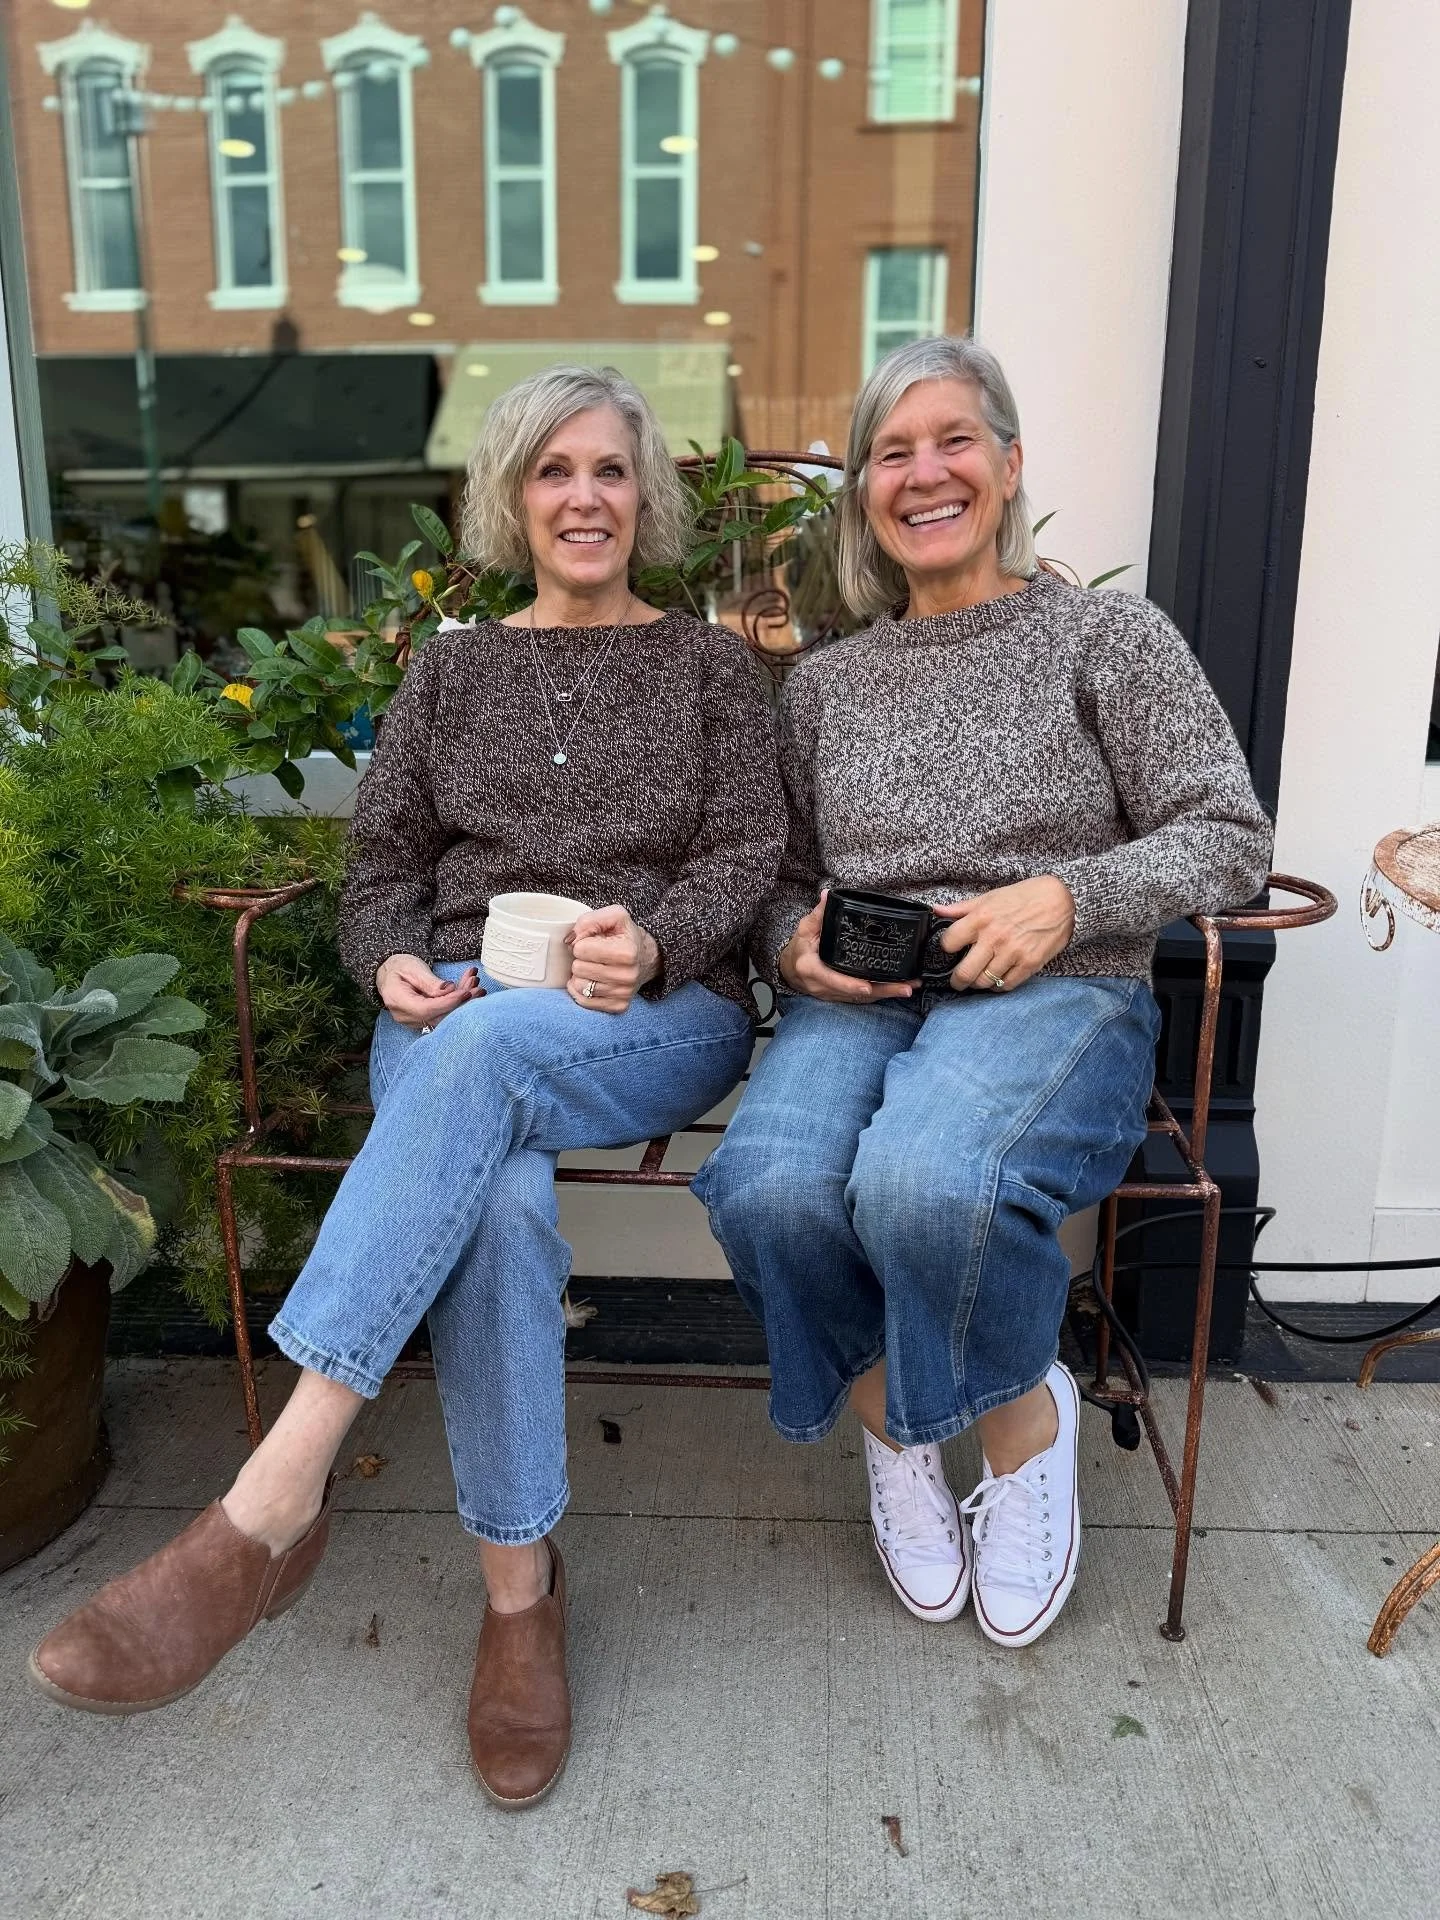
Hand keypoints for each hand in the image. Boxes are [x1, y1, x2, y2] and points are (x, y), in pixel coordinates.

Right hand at [375, 954, 482, 1028]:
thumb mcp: (413, 967)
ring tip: (475, 986)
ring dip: (462, 1003)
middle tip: (478, 988)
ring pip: (443, 1017)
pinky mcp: (422, 1020)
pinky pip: (442, 1015)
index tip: (466, 992)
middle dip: (461, 1002)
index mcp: (397, 1000)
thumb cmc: (399, 967)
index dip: (448, 1003)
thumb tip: (449, 990)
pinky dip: (456, 1004)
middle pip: (437, 1016)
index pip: (426, 1009)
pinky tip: (468, 991)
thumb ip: (430, 981)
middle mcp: (404, 1015)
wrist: (389, 973)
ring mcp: (413, 1021)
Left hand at [567, 904, 659, 1013]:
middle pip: (578, 968)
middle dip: (581, 959)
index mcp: (627, 952)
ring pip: (579, 986)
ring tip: (594, 968)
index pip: (580, 949)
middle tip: (593, 956)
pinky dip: (583, 990)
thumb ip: (589, 920)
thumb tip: (570, 940)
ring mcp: (624, 993)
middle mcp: (628, 975)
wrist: (646, 957)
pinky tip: (592, 980)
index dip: (582, 942)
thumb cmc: (626, 936)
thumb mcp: (615, 916)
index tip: (592, 942)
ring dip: (581, 975)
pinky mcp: (618, 1006)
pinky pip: (584, 1001)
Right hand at [777, 893, 918, 1003]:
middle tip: (905, 988)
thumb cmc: (800, 948)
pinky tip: (898, 990)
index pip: (831, 979)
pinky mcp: (841, 997)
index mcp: (812, 968)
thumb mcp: (805, 929)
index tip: (867, 986)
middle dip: (881, 992)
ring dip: (886, 994)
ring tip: (908, 988)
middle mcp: (823, 986)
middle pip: (855, 993)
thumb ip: (818, 914)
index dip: (849, 984)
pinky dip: (881, 995)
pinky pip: (862, 999)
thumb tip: (827, 895)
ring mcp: (833, 994)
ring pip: (861, 998)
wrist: (790, 970)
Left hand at [932, 876, 1074, 992]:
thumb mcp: (990, 897)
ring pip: (984, 982)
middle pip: (964, 973)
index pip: (949, 943)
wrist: (1062, 899)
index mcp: (981, 919)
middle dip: (957, 981)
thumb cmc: (1025, 896)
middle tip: (958, 981)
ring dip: (978, 983)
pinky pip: (1006, 985)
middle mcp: (994, 938)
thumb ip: (962, 908)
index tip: (951, 951)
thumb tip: (937, 911)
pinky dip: (998, 986)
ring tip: (979, 979)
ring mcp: (1012, 953)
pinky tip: (997, 979)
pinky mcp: (1029, 964)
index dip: (947, 948)